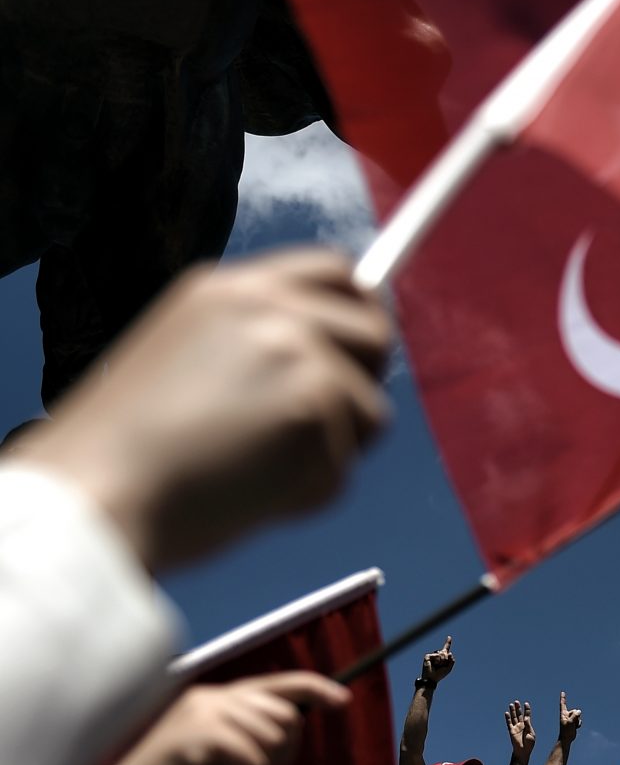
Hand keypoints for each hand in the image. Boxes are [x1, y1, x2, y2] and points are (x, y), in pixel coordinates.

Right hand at [16, 248, 392, 571]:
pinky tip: (247, 491)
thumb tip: (341, 366)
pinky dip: (308, 493)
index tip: (368, 350)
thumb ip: (257, 350)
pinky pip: (344, 468)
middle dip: (366, 384)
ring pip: (369, 412)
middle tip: (321, 430)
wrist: (98, 493)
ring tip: (251, 469)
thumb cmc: (131, 452)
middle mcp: (270, 309)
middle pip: (375, 333)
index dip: (365, 310)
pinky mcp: (317, 407)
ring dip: (329, 453)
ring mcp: (299, 354)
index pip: (334, 271)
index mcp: (227, 290)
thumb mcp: (188, 363)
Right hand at [420, 636, 454, 685]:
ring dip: (442, 661)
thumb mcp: (449, 668)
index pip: (446, 649)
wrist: (432, 679)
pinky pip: (437, 655)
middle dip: (446, 660)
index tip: (449, 637)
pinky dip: (437, 661)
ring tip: (437, 666)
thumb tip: (449, 652)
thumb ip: (452, 660)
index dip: (448, 643)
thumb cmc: (439, 674)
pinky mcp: (428, 656)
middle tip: (441, 666)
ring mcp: (432, 655)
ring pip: (442, 654)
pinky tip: (434, 664)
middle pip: (446, 652)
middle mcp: (437, 655)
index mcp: (442, 657)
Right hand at [504, 700, 533, 755]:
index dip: (526, 709)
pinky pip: (509, 723)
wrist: (523, 751)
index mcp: (527, 725)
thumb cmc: (529, 744)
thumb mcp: (531, 734)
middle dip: (518, 708)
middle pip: (519, 714)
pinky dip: (507, 718)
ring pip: (513, 717)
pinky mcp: (511, 731)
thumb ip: (528, 725)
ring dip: (512, 711)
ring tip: (511, 704)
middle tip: (517, 701)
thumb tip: (526, 718)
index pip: (527, 715)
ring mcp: (516, 727)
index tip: (526, 703)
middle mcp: (521, 725)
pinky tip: (506, 713)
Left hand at [557, 691, 581, 742]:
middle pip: (575, 711)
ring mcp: (571, 719)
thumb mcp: (570, 722)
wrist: (567, 738)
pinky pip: (580, 720)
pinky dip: (579, 724)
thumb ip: (575, 716)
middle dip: (576, 716)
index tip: (562, 692)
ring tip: (573, 726)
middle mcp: (567, 715)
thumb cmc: (566, 731)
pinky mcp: (574, 722)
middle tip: (572, 723)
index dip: (563, 698)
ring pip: (578, 716)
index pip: (563, 704)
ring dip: (577, 721)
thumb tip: (579, 711)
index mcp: (563, 714)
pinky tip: (575, 728)